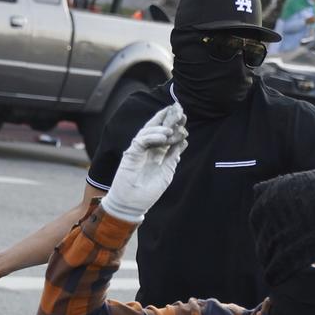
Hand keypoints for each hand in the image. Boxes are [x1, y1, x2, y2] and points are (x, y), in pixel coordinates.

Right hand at [100, 104, 188, 222]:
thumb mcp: (167, 172)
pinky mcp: (130, 154)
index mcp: (155, 152)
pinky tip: (164, 137)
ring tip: (173, 127)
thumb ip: (173, 156)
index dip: (174, 124)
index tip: (184, 116)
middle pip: (156, 128)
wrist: (133, 204)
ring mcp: (138, 150)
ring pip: (148, 131)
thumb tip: (184, 141)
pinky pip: (141, 141)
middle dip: (167, 118)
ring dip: (161, 127)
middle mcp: (147, 149)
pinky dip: (153, 137)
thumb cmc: (148, 191)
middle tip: (178, 109)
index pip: (165, 134)